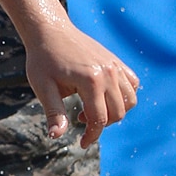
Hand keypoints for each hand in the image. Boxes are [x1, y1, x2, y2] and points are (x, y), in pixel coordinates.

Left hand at [24, 21, 139, 147]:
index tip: (81, 144)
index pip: (99, 119)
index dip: (91, 136)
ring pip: (129, 100)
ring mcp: (115, 66)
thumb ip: (54, 113)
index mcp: (90, 81)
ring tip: (91, 108)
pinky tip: (104, 96)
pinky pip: (132, 84)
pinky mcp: (116, 61)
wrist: (50, 31)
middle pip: (117, 113)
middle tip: (79, 119)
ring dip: (115, 112)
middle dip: (101, 125)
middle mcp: (108, 73)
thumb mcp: (43, 88)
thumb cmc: (43, 60)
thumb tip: (56, 137)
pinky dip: (124, 95)